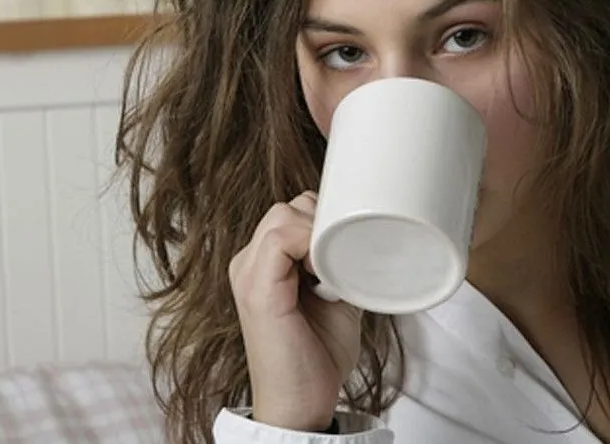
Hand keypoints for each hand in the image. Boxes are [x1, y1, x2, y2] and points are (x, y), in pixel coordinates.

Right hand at [229, 191, 362, 430]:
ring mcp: (248, 274)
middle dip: (322, 223)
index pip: (292, 213)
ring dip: (318, 234)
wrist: (303, 402)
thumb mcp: (335, 295)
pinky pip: (280, 239)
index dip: (325, 220)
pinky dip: (310, 245)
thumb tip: (362, 239)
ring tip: (332, 270)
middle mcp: (248, 263)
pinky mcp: (256, 289)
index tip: (348, 247)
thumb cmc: (318, 355)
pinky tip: (324, 273)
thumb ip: (338, 264)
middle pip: (288, 208)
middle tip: (342, 259)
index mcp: (263, 263)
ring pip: (284, 215)